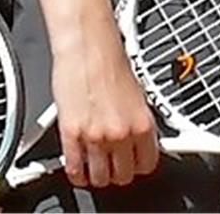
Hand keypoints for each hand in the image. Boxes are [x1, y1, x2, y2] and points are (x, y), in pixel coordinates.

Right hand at [50, 25, 159, 187]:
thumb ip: (135, 120)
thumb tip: (134, 138)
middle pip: (124, 177)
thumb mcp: (135, 91)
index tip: (131, 162)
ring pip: (99, 178)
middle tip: (110, 162)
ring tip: (93, 163)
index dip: (137, 165)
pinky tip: (76, 165)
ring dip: (96, 174)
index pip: (147, 165)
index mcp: (143, 123)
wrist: (85, 40)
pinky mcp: (71, 133)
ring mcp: (96, 136)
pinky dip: (75, 171)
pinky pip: (74, 169)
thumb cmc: (108, 56)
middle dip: (117, 171)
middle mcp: (121, 134)